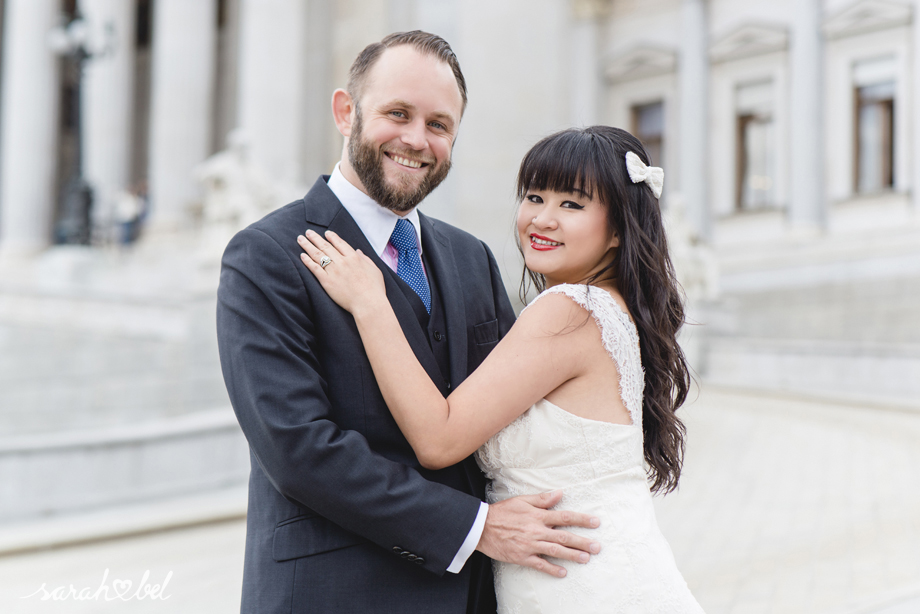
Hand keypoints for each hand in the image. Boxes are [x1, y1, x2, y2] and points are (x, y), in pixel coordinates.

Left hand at [298, 229, 385, 315]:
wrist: (368, 304)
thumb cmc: (375, 289)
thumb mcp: (375, 270)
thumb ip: (366, 259)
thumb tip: (358, 251)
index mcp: (354, 258)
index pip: (340, 243)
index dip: (332, 237)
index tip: (326, 233)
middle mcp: (343, 261)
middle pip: (326, 246)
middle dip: (315, 238)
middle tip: (308, 232)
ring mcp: (334, 271)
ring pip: (318, 255)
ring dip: (308, 245)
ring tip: (300, 239)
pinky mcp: (327, 282)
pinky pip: (314, 268)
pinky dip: (307, 261)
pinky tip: (302, 256)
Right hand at [476, 491, 600, 577]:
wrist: (481, 527)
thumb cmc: (502, 512)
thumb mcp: (522, 500)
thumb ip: (542, 499)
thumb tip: (560, 493)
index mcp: (538, 515)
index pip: (565, 517)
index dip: (581, 519)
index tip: (595, 522)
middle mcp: (536, 531)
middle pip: (564, 536)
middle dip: (582, 542)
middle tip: (597, 547)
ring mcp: (530, 545)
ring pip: (555, 551)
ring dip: (572, 555)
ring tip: (586, 558)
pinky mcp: (522, 556)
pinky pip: (540, 564)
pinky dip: (552, 569)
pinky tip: (563, 572)